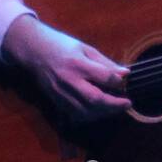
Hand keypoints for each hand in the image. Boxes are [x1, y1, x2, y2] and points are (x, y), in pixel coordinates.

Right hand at [2, 14, 131, 120]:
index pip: (104, 77)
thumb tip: (125, 74)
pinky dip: (90, 116)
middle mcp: (69, 81)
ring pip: (86, 111)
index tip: (125, 82)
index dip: (118, 82)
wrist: (34, 51)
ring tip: (115, 108)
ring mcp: (61, 93)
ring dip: (104, 113)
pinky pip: (75, 115)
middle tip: (127, 104)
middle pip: (95, 99)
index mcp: (78, 64)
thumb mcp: (85, 48)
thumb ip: (105, 63)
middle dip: (114, 105)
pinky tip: (99, 111)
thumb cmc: (62, 46)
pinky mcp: (56, 101)